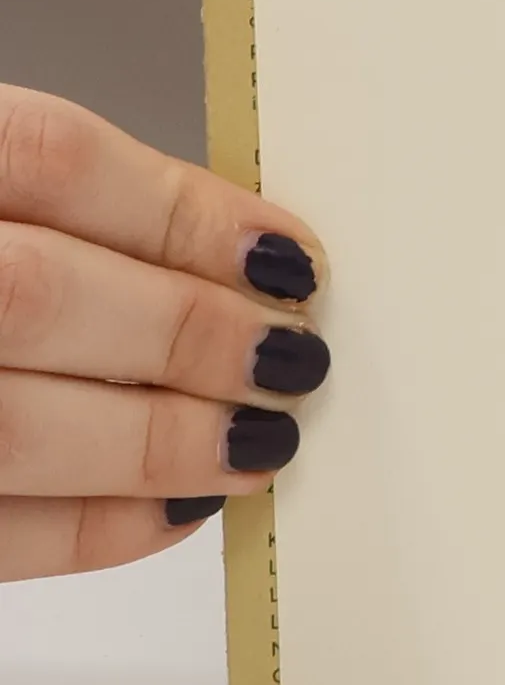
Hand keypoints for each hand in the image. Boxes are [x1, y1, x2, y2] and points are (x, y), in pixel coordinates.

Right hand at [0, 85, 327, 579]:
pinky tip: (174, 510)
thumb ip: (51, 206)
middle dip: (190, 334)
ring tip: (260, 438)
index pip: (49, 156)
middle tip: (295, 357)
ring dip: (158, 437)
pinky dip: (85, 528)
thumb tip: (233, 258)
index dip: (185, 211)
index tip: (290, 256)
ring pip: (8, 424)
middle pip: (36, 293)